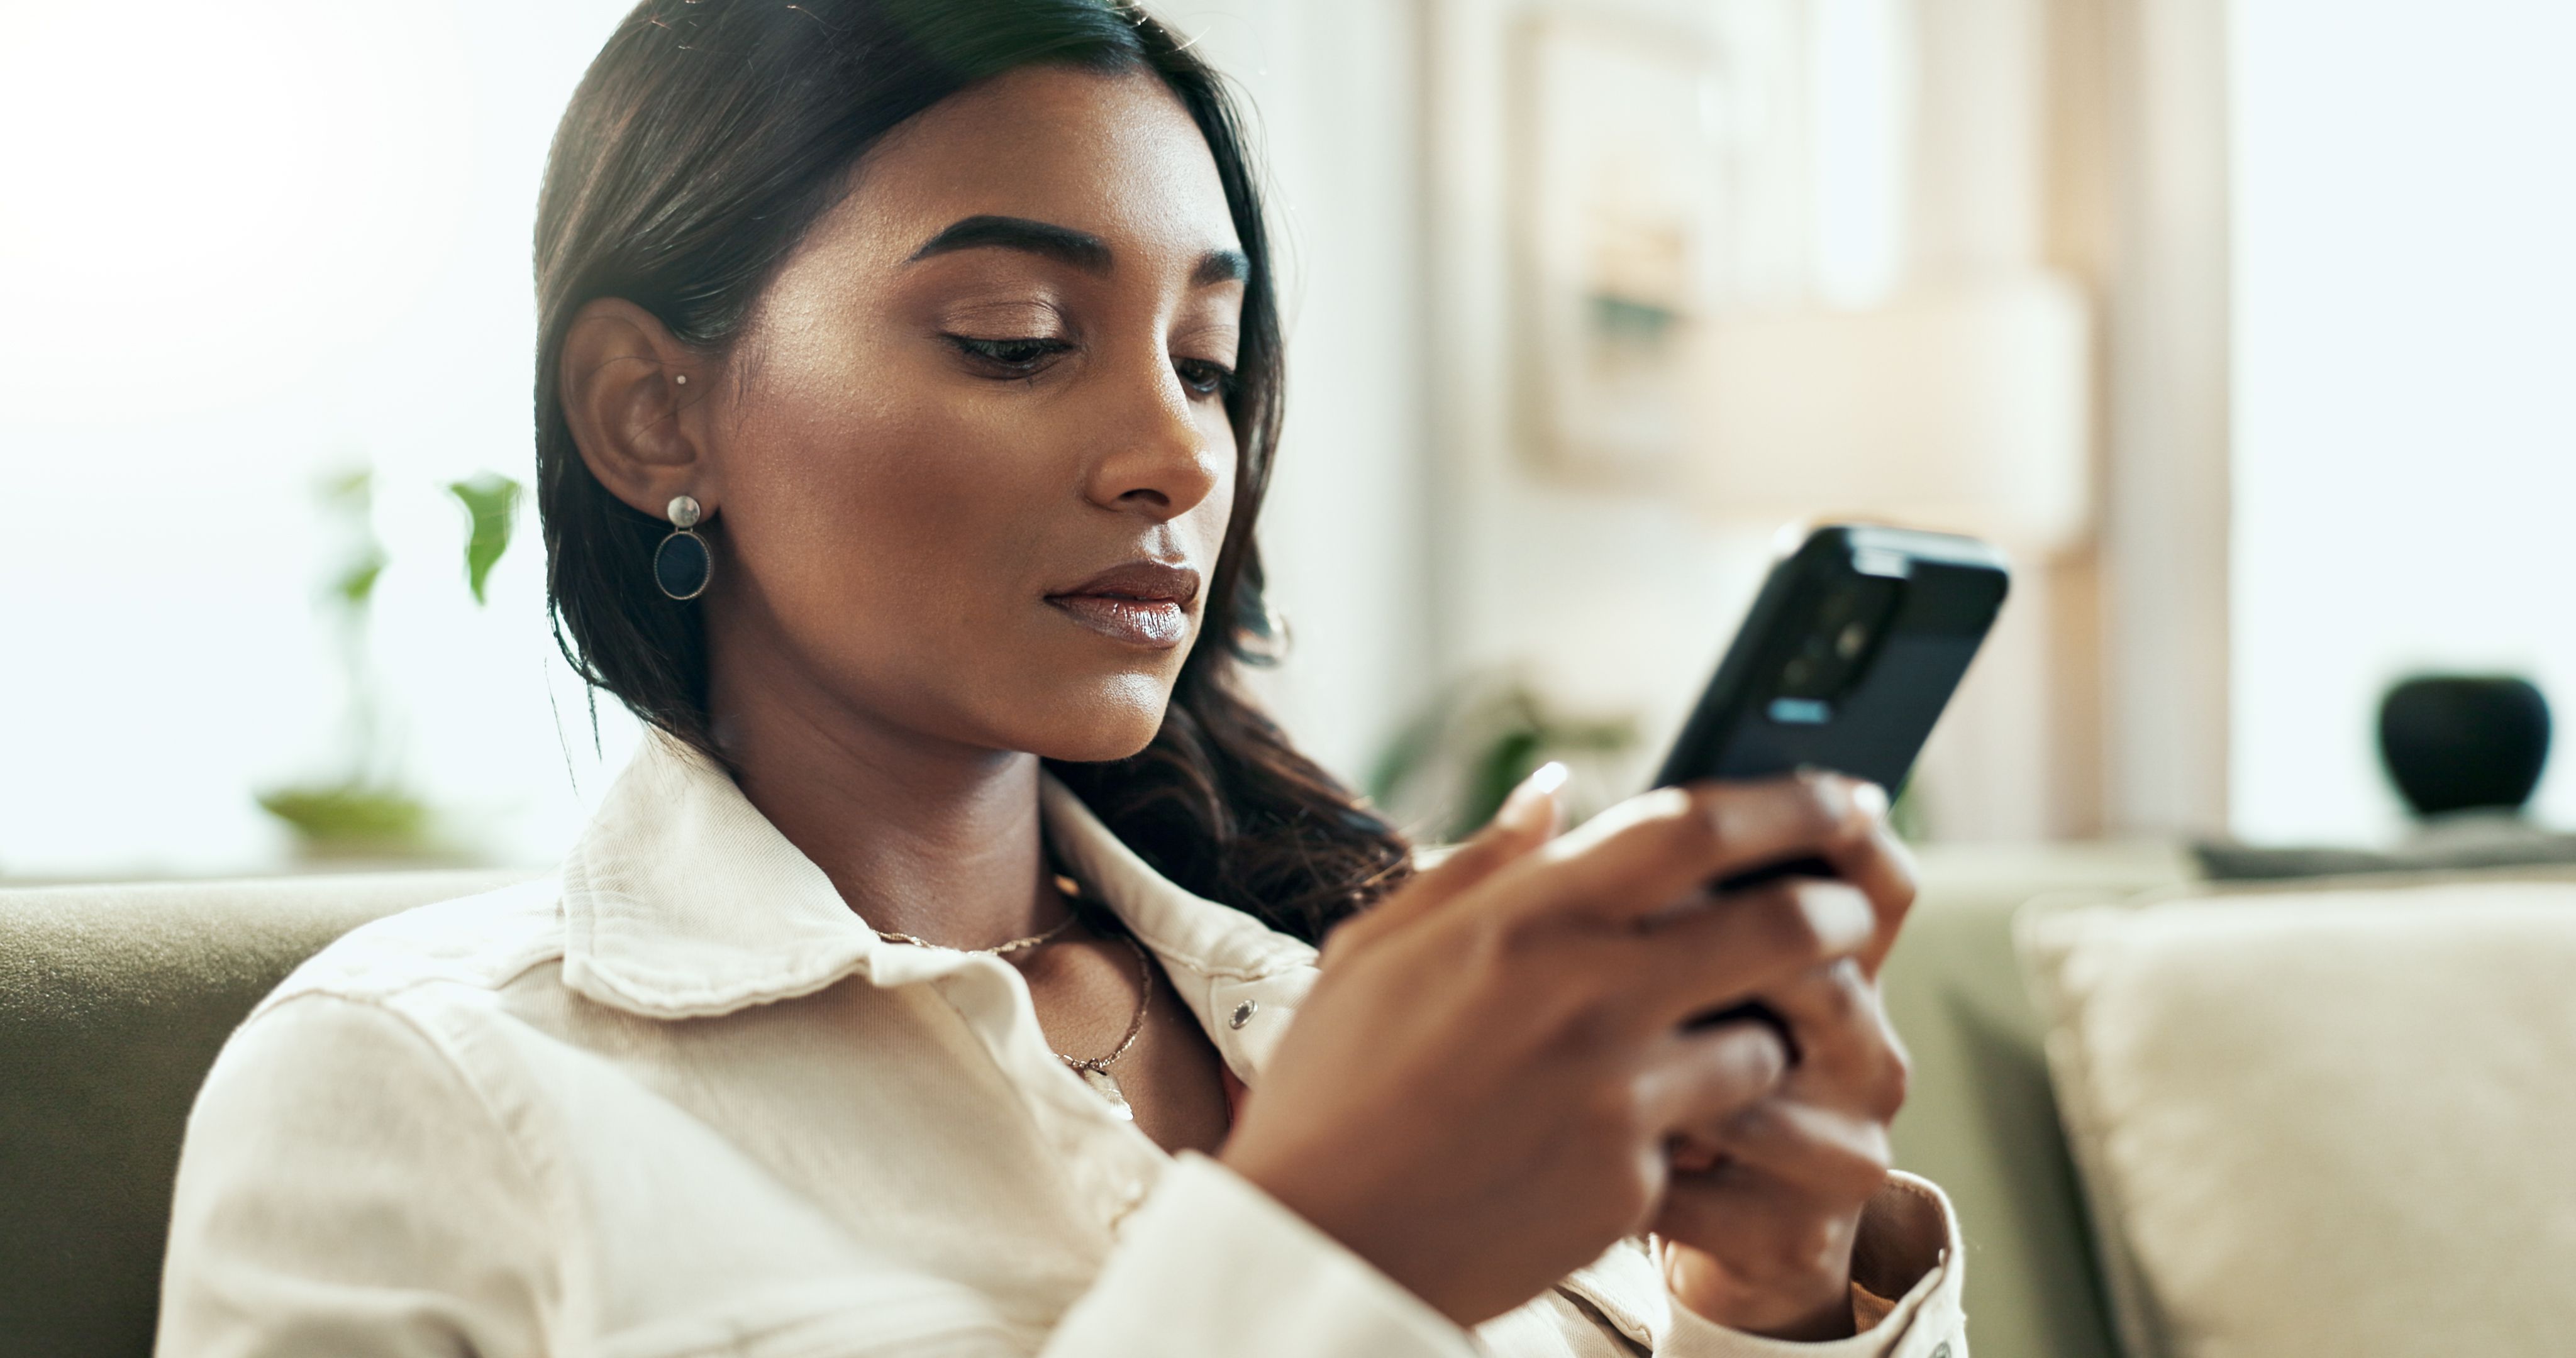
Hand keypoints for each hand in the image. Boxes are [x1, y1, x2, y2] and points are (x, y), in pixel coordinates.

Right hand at [1218, 768, 1890, 1326]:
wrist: (1319, 1243)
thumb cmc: (1332, 1089)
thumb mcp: (1377, 949)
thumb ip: (1481, 863)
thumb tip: (1554, 791)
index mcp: (1525, 919)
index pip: (1697, 826)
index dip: (1792, 800)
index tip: (1841, 791)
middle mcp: (1589, 993)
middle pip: (1782, 923)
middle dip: (1839, 907)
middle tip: (1852, 905)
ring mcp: (1620, 1093)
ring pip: (1763, 1041)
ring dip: (1759, 1034)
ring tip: (1711, 1043)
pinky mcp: (1633, 1182)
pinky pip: (1705, 1136)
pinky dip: (1690, 1126)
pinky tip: (1633, 1130)